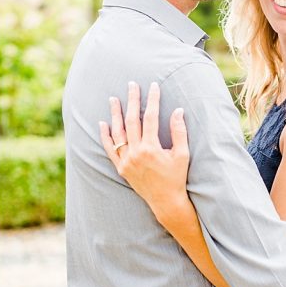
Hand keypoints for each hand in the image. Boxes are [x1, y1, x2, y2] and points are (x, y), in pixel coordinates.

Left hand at [99, 81, 189, 217]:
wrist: (165, 201)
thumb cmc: (176, 178)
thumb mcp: (182, 155)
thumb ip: (179, 132)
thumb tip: (178, 110)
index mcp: (151, 148)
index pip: (150, 118)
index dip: (152, 100)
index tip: (153, 86)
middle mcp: (136, 153)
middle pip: (132, 121)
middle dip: (132, 101)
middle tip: (131, 85)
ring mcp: (126, 161)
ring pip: (118, 133)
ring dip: (115, 114)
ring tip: (113, 99)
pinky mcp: (121, 168)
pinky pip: (109, 149)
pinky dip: (105, 136)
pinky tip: (103, 123)